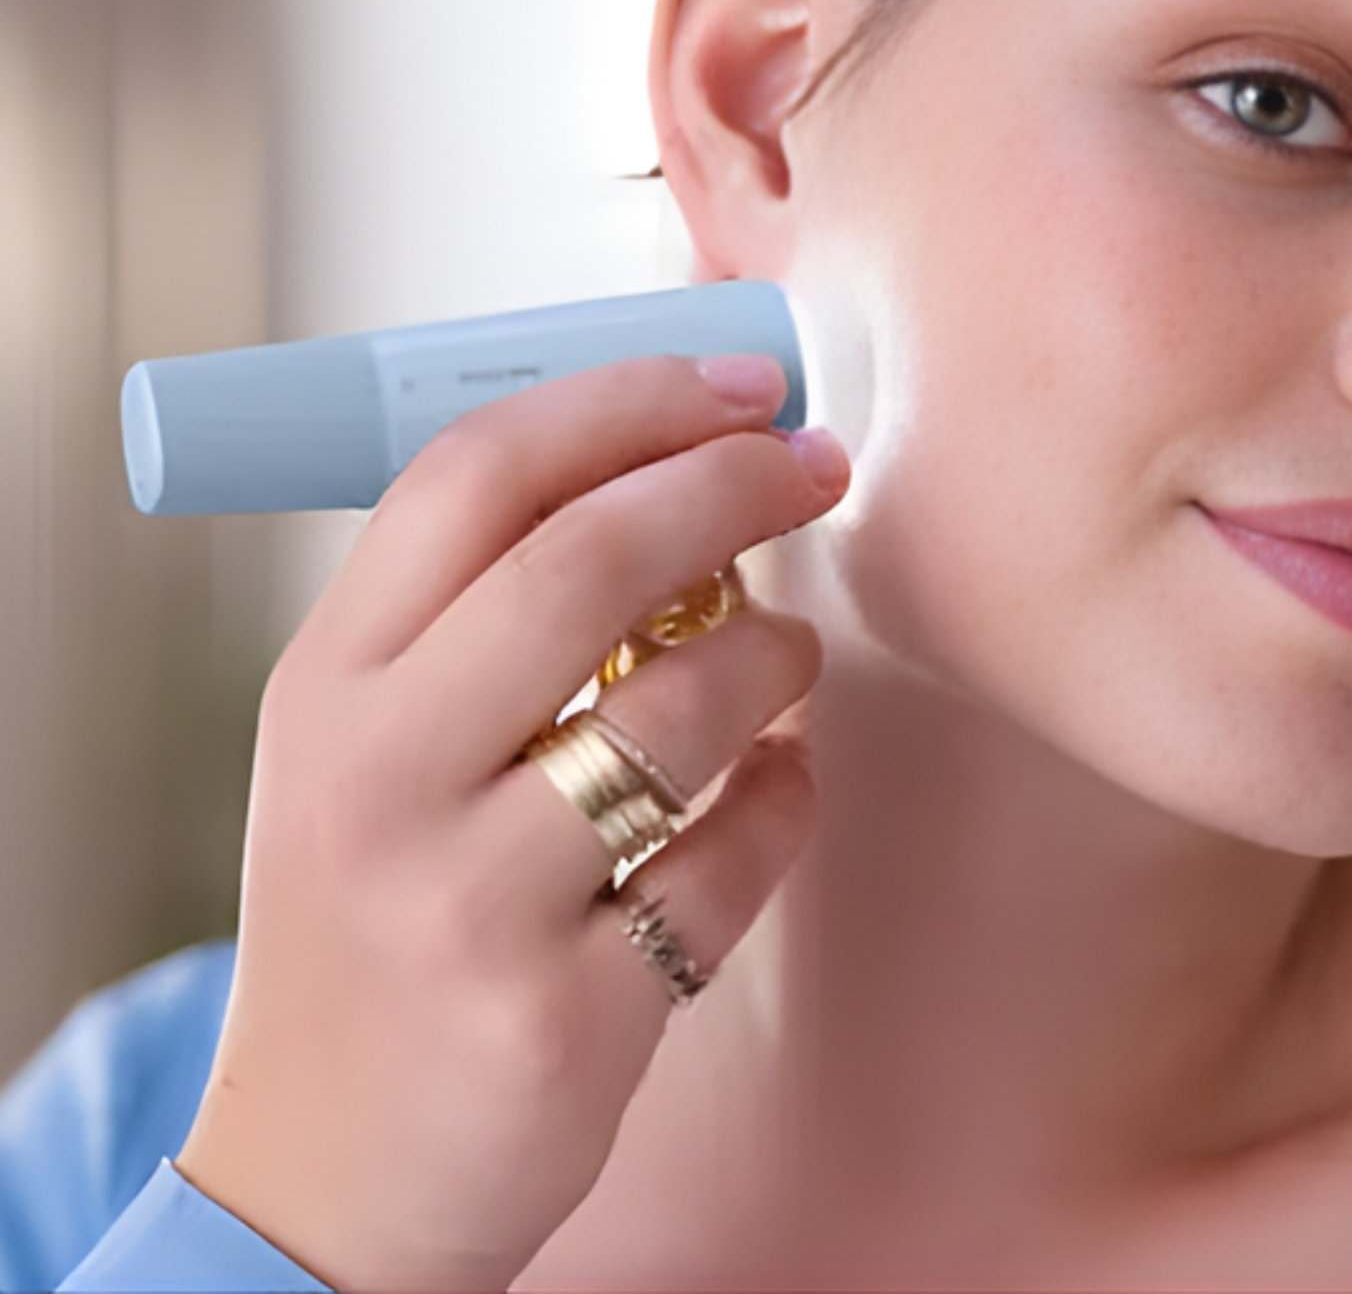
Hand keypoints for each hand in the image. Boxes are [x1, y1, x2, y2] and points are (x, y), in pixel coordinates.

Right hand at [176, 352, 845, 1289]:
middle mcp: (378, 781)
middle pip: (586, 560)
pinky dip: (787, 801)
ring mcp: (468, 906)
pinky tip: (780, 785)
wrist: (324, 1180)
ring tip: (787, 657)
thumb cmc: (376, 919)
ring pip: (685, 712)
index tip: (743, 381)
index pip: (473, 475)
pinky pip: (736, 860)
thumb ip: (480, 623)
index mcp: (326, 687)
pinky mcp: (567, 1016)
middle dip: (730, 487)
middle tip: (818, 467)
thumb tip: (680, 471)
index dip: (626, 401)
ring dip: (775, 655)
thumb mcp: (365, 755)